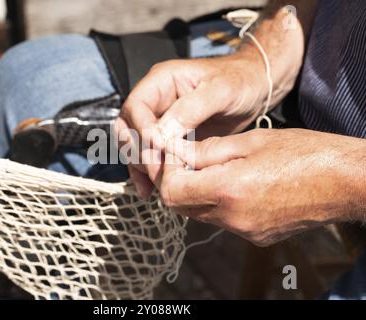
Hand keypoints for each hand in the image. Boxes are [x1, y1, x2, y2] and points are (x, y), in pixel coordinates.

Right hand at [115, 53, 267, 197]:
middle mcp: (155, 99)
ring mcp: (160, 119)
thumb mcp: (219, 90)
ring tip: (151, 186)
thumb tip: (160, 135)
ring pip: (134, 144)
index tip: (156, 149)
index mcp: (161, 80)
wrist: (255, 88)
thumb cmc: (240, 81)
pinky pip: (149, 155)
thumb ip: (190, 109)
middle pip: (127, 127)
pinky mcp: (168, 137)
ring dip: (139, 165)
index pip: (135, 106)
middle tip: (154, 171)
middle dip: (136, 150)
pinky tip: (150, 189)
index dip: (141, 130)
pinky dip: (148, 171)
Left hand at [160, 129, 365, 245]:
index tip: (173, 154)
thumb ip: (207, 151)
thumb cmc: (303, 152)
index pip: (172, 191)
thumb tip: (176, 152)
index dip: (167, 172)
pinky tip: (237, 184)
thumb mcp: (251, 141)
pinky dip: (219, 204)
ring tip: (216, 168)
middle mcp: (234, 218)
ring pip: (201, 214)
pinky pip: (224, 221)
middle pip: (182, 206)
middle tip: (188, 158)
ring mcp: (246, 231)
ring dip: (198, 192)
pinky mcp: (257, 237)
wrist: (345, 181)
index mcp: (230, 190)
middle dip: (177, 182)